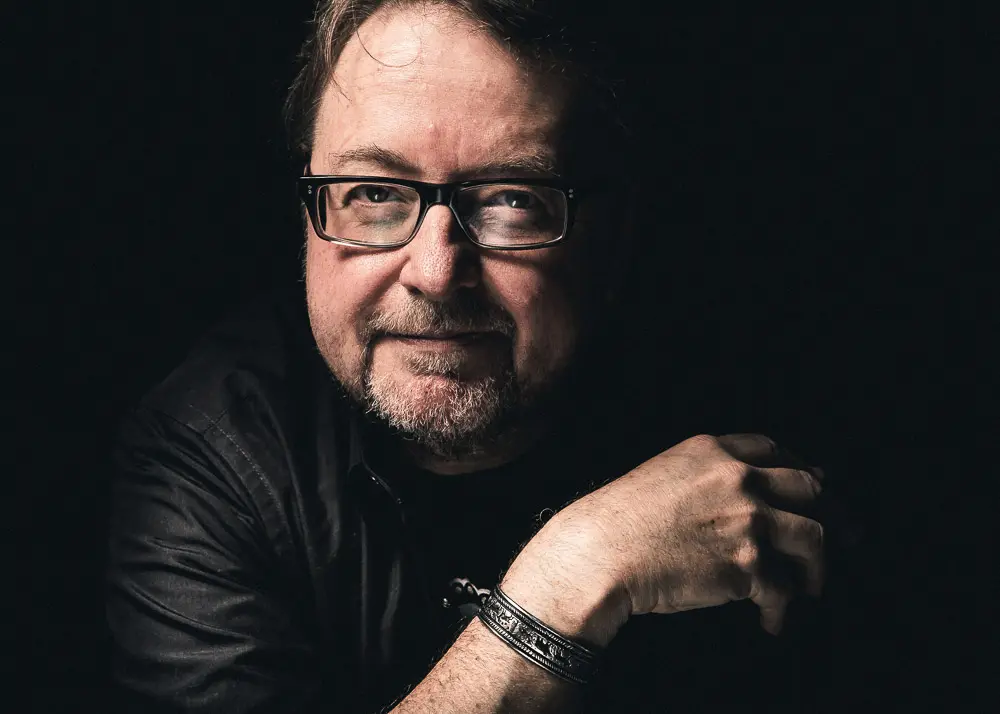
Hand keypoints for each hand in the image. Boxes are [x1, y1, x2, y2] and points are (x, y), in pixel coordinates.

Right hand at [555, 433, 825, 635]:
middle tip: (844, 535)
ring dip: (817, 569)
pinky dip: (783, 611)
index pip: (775, 451)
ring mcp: (748, 520)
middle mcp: (739, 478)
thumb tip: (745, 496)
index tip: (813, 487)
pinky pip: (786, 591)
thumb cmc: (618, 519)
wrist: (600, 553)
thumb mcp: (662, 473)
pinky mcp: (749, 565)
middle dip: (833, 515)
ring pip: (814, 538)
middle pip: (809, 489)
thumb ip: (705, 475)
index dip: (800, 469)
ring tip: (810, 589)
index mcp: (714, 451)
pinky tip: (773, 622)